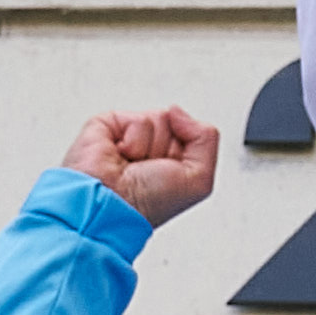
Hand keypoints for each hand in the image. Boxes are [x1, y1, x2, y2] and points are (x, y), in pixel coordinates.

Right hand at [62, 109, 220, 224]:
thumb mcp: (200, 180)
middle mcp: (153, 148)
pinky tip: (121, 155)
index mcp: (173, 161)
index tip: (170, 173)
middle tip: (150, 168)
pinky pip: (137, 119)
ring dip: (150, 146)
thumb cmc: (150, 202)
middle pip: (176, 124)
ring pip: (159, 119)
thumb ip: (206, 139)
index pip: (192, 134)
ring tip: (133, 164)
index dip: (186, 153)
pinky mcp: (110, 125)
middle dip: (167, 148)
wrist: (112, 202)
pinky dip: (133, 139)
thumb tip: (178, 112)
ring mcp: (131, 135)